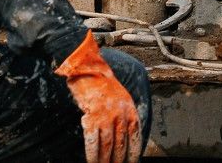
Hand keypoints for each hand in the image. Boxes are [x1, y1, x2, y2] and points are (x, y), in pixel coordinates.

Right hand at [56, 32, 141, 161]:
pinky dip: (92, 154)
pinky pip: (93, 141)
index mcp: (129, 109)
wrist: (86, 68)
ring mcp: (106, 116)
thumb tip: (124, 136)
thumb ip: (124, 114)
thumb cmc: (101, 82)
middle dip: (119, 160)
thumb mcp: (120, 96)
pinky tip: (92, 162)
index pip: (135, 136)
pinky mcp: (91, 117)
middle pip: (121, 145)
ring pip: (107, 146)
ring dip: (105, 161)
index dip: (134, 153)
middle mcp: (120, 114)